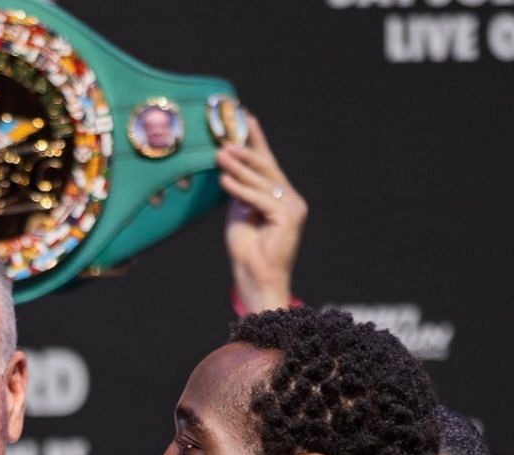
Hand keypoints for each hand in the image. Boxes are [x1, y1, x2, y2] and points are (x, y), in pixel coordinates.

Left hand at [218, 114, 305, 313]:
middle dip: (246, 151)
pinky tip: (224, 179)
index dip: (257, 142)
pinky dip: (240, 189)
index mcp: (281, 197)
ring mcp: (293, 208)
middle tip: (226, 139)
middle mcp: (291, 199)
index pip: (268, 164)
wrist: (256, 277)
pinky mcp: (289, 218)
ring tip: (220, 155)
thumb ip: (239, 192)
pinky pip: (260, 199)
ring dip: (239, 167)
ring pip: (262, 182)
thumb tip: (229, 167)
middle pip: (267, 169)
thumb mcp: (239, 213)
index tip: (247, 119)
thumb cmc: (247, 250)